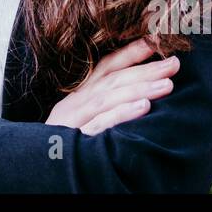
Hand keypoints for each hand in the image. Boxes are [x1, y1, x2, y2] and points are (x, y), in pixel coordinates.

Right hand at [45, 39, 179, 134]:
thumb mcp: (82, 120)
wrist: (38, 169)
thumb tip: (141, 96)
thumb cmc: (66, 146)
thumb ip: (105, 106)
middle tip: (173, 63)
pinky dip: (123, 113)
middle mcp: (76, 104)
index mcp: (79, 97)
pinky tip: (144, 106)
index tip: (155, 42)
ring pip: (108, 98)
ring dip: (140, 88)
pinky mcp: (76, 140)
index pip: (105, 68)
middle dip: (144, 70)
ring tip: (167, 84)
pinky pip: (101, 124)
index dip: (130, 54)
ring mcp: (75, 120)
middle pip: (112, 81)